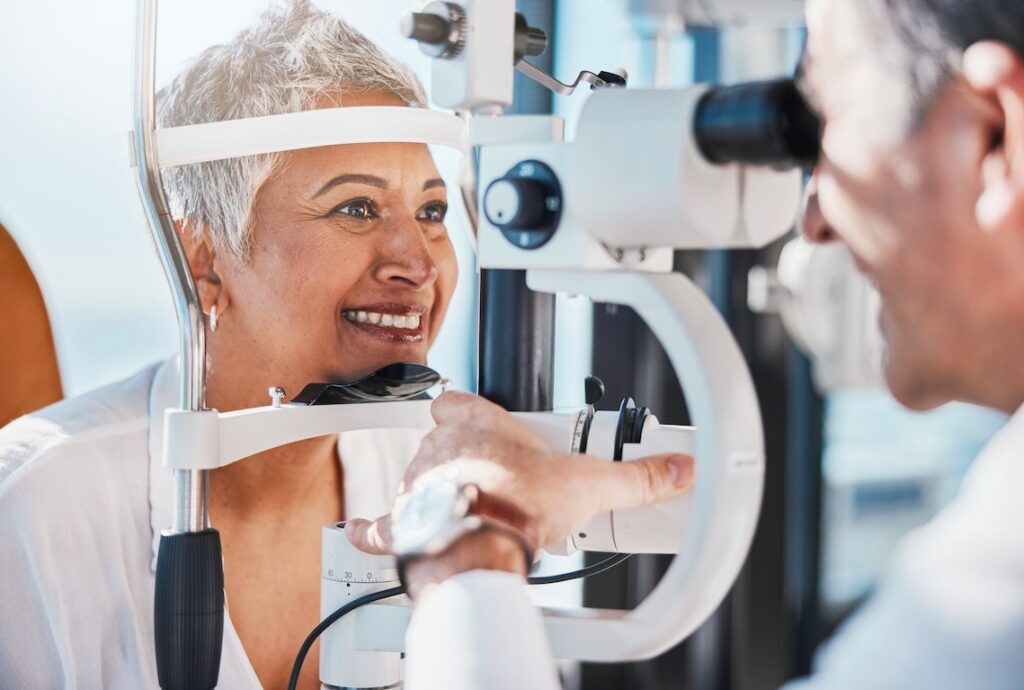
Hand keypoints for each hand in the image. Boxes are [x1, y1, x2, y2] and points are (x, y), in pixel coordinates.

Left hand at [346, 391, 694, 578]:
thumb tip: (679, 469)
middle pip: (440, 441)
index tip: (478, 419)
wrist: (484, 545)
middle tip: (491, 480)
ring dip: (432, 491)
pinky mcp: (402, 524)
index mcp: (480, 426)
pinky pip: (381, 523)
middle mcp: (441, 448)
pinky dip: (377, 528)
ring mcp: (417, 485)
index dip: (466, 409)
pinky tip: (371, 530)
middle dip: (460, 458)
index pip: (458, 400)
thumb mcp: (593, 483)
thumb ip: (638, 476)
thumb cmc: (525, 505)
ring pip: (416, 477)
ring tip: (465, 512)